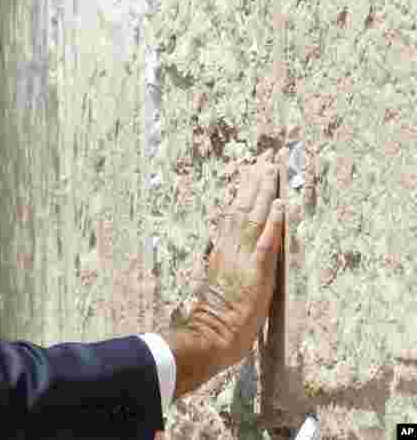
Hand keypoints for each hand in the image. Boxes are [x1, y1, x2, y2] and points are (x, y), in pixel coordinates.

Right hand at [163, 149, 285, 396]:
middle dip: (254, 181)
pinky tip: (280, 203)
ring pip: (252, 216)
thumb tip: (227, 250)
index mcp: (221, 250)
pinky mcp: (255, 271)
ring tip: (272, 170)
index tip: (251, 170)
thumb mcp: (216, 283)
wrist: (211, 334)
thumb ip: (223, 263)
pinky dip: (273, 221)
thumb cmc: (214, 317)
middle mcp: (230, 248)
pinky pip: (266, 241)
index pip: (232, 213)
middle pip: (242, 207)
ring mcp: (242, 257)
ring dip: (263, 192)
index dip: (243, 191)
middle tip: (265, 158)